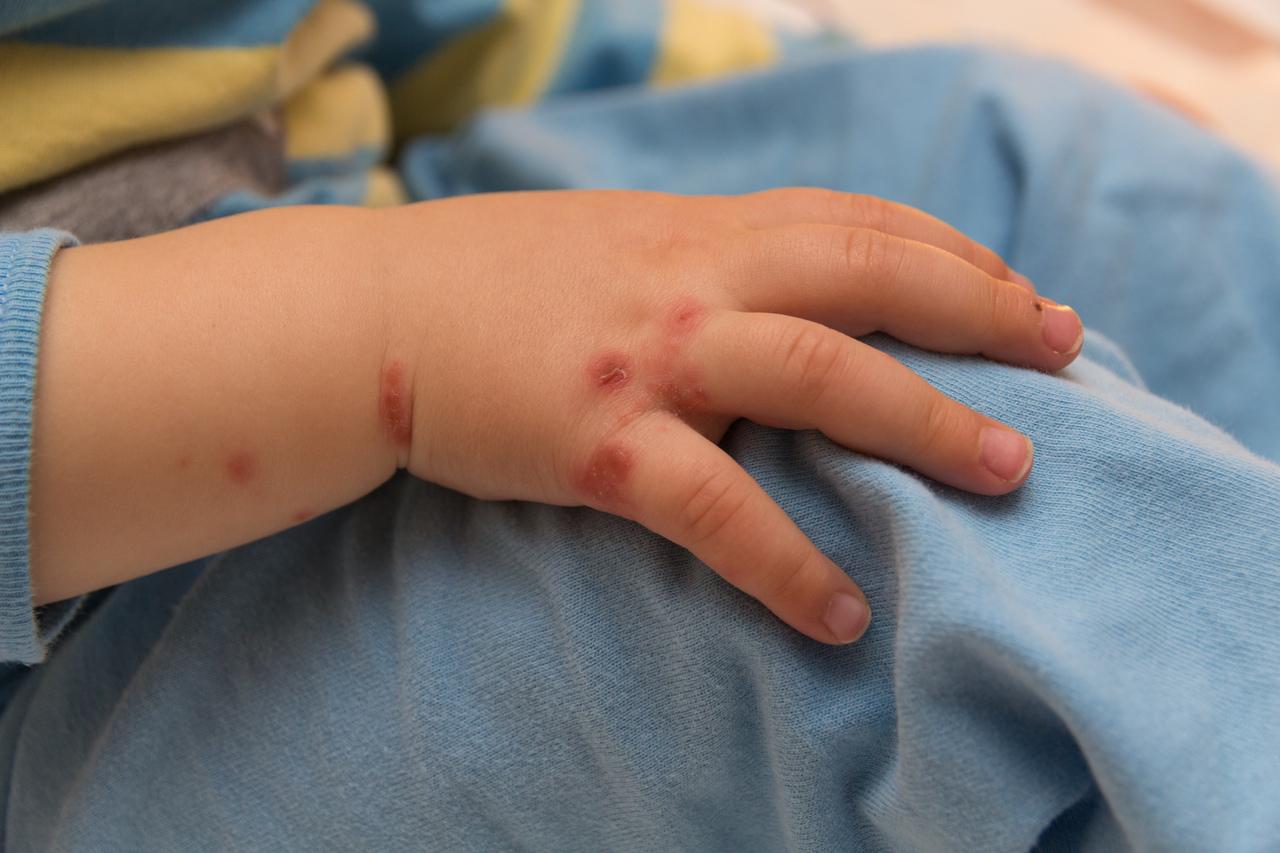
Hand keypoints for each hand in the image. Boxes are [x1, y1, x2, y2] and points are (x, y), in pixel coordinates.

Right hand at [377, 189, 1083, 644]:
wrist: (373, 314)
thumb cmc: (496, 280)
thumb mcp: (619, 243)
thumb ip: (708, 258)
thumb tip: (787, 287)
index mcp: (702, 232)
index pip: (857, 223)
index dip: (952, 253)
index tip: (1019, 293)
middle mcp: (694, 282)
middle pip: (869, 281)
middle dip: (981, 314)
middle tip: (1067, 355)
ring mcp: (651, 360)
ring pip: (819, 376)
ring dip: (924, 423)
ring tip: (1010, 472)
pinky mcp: (600, 442)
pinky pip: (715, 506)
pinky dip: (783, 561)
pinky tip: (839, 611)